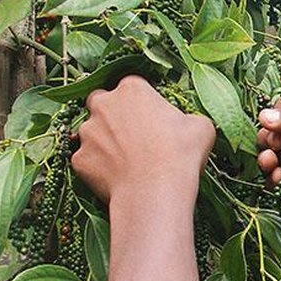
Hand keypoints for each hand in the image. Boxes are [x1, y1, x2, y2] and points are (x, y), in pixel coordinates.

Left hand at [72, 76, 215, 204]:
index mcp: (132, 89)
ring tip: (127, 162)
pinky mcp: (79, 159)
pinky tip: (118, 177)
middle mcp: (103, 104)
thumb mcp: (201, 127)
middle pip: (102, 103)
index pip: (133, 88)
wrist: (155, 192)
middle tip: (134, 136)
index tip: (154, 120)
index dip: (144, 104)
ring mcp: (87, 132)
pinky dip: (99, 167)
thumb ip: (187, 118)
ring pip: (91, 133)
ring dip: (104, 142)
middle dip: (113, 115)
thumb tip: (186, 125)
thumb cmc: (180, 154)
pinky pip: (87, 160)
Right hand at [256, 104, 280, 230]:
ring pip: (278, 160)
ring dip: (267, 159)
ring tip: (270, 163)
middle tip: (275, 146)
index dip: (278, 118)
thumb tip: (264, 114)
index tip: (277, 125)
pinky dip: (276, 181)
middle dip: (270, 139)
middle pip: (279, 136)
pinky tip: (278, 179)